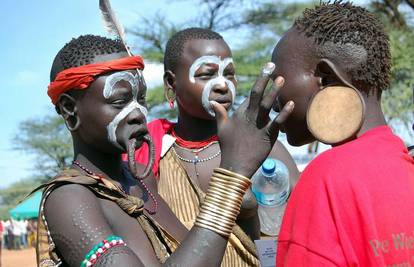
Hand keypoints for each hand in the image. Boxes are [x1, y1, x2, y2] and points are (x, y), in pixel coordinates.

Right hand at [211, 62, 293, 177]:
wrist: (234, 166)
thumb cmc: (228, 147)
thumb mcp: (221, 128)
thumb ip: (220, 114)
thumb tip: (213, 102)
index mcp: (240, 114)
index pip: (251, 95)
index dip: (260, 82)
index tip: (267, 71)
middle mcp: (249, 117)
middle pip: (257, 94)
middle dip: (264, 79)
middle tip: (272, 66)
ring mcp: (259, 125)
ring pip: (267, 105)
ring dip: (274, 91)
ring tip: (281, 79)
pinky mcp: (268, 136)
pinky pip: (277, 122)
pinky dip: (284, 113)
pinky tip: (291, 103)